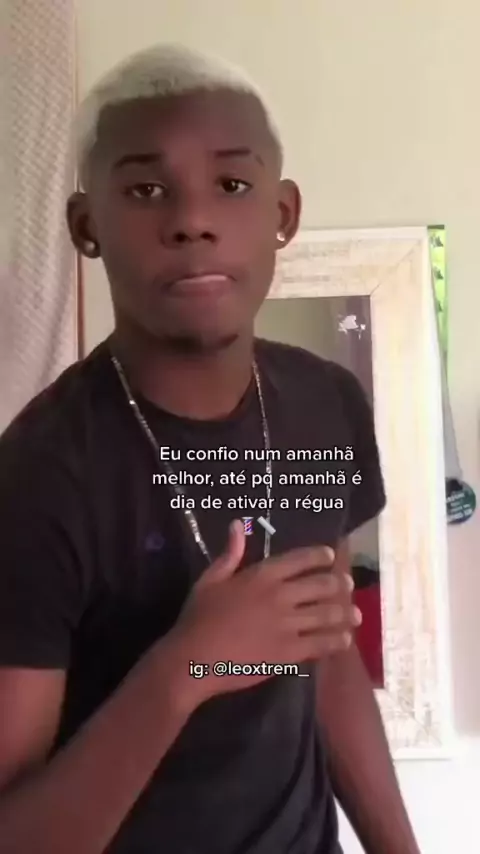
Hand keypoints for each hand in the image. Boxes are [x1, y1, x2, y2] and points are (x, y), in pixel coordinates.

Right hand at [167, 520, 359, 706]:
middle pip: (321, 586)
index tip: (330, 557)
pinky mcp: (289, 652)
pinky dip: (336, 640)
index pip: (299, 560)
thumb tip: (238, 525)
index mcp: (261, 576)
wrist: (194, 659)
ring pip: (326, 615)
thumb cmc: (198, 617)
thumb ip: (230, 554)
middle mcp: (280, 596)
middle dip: (339, 584)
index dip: (319, 556)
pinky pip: (321, 644)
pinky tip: (344, 639)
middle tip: (348, 586)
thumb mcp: (210, 579)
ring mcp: (287, 625)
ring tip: (355, 614)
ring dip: (345, 613)